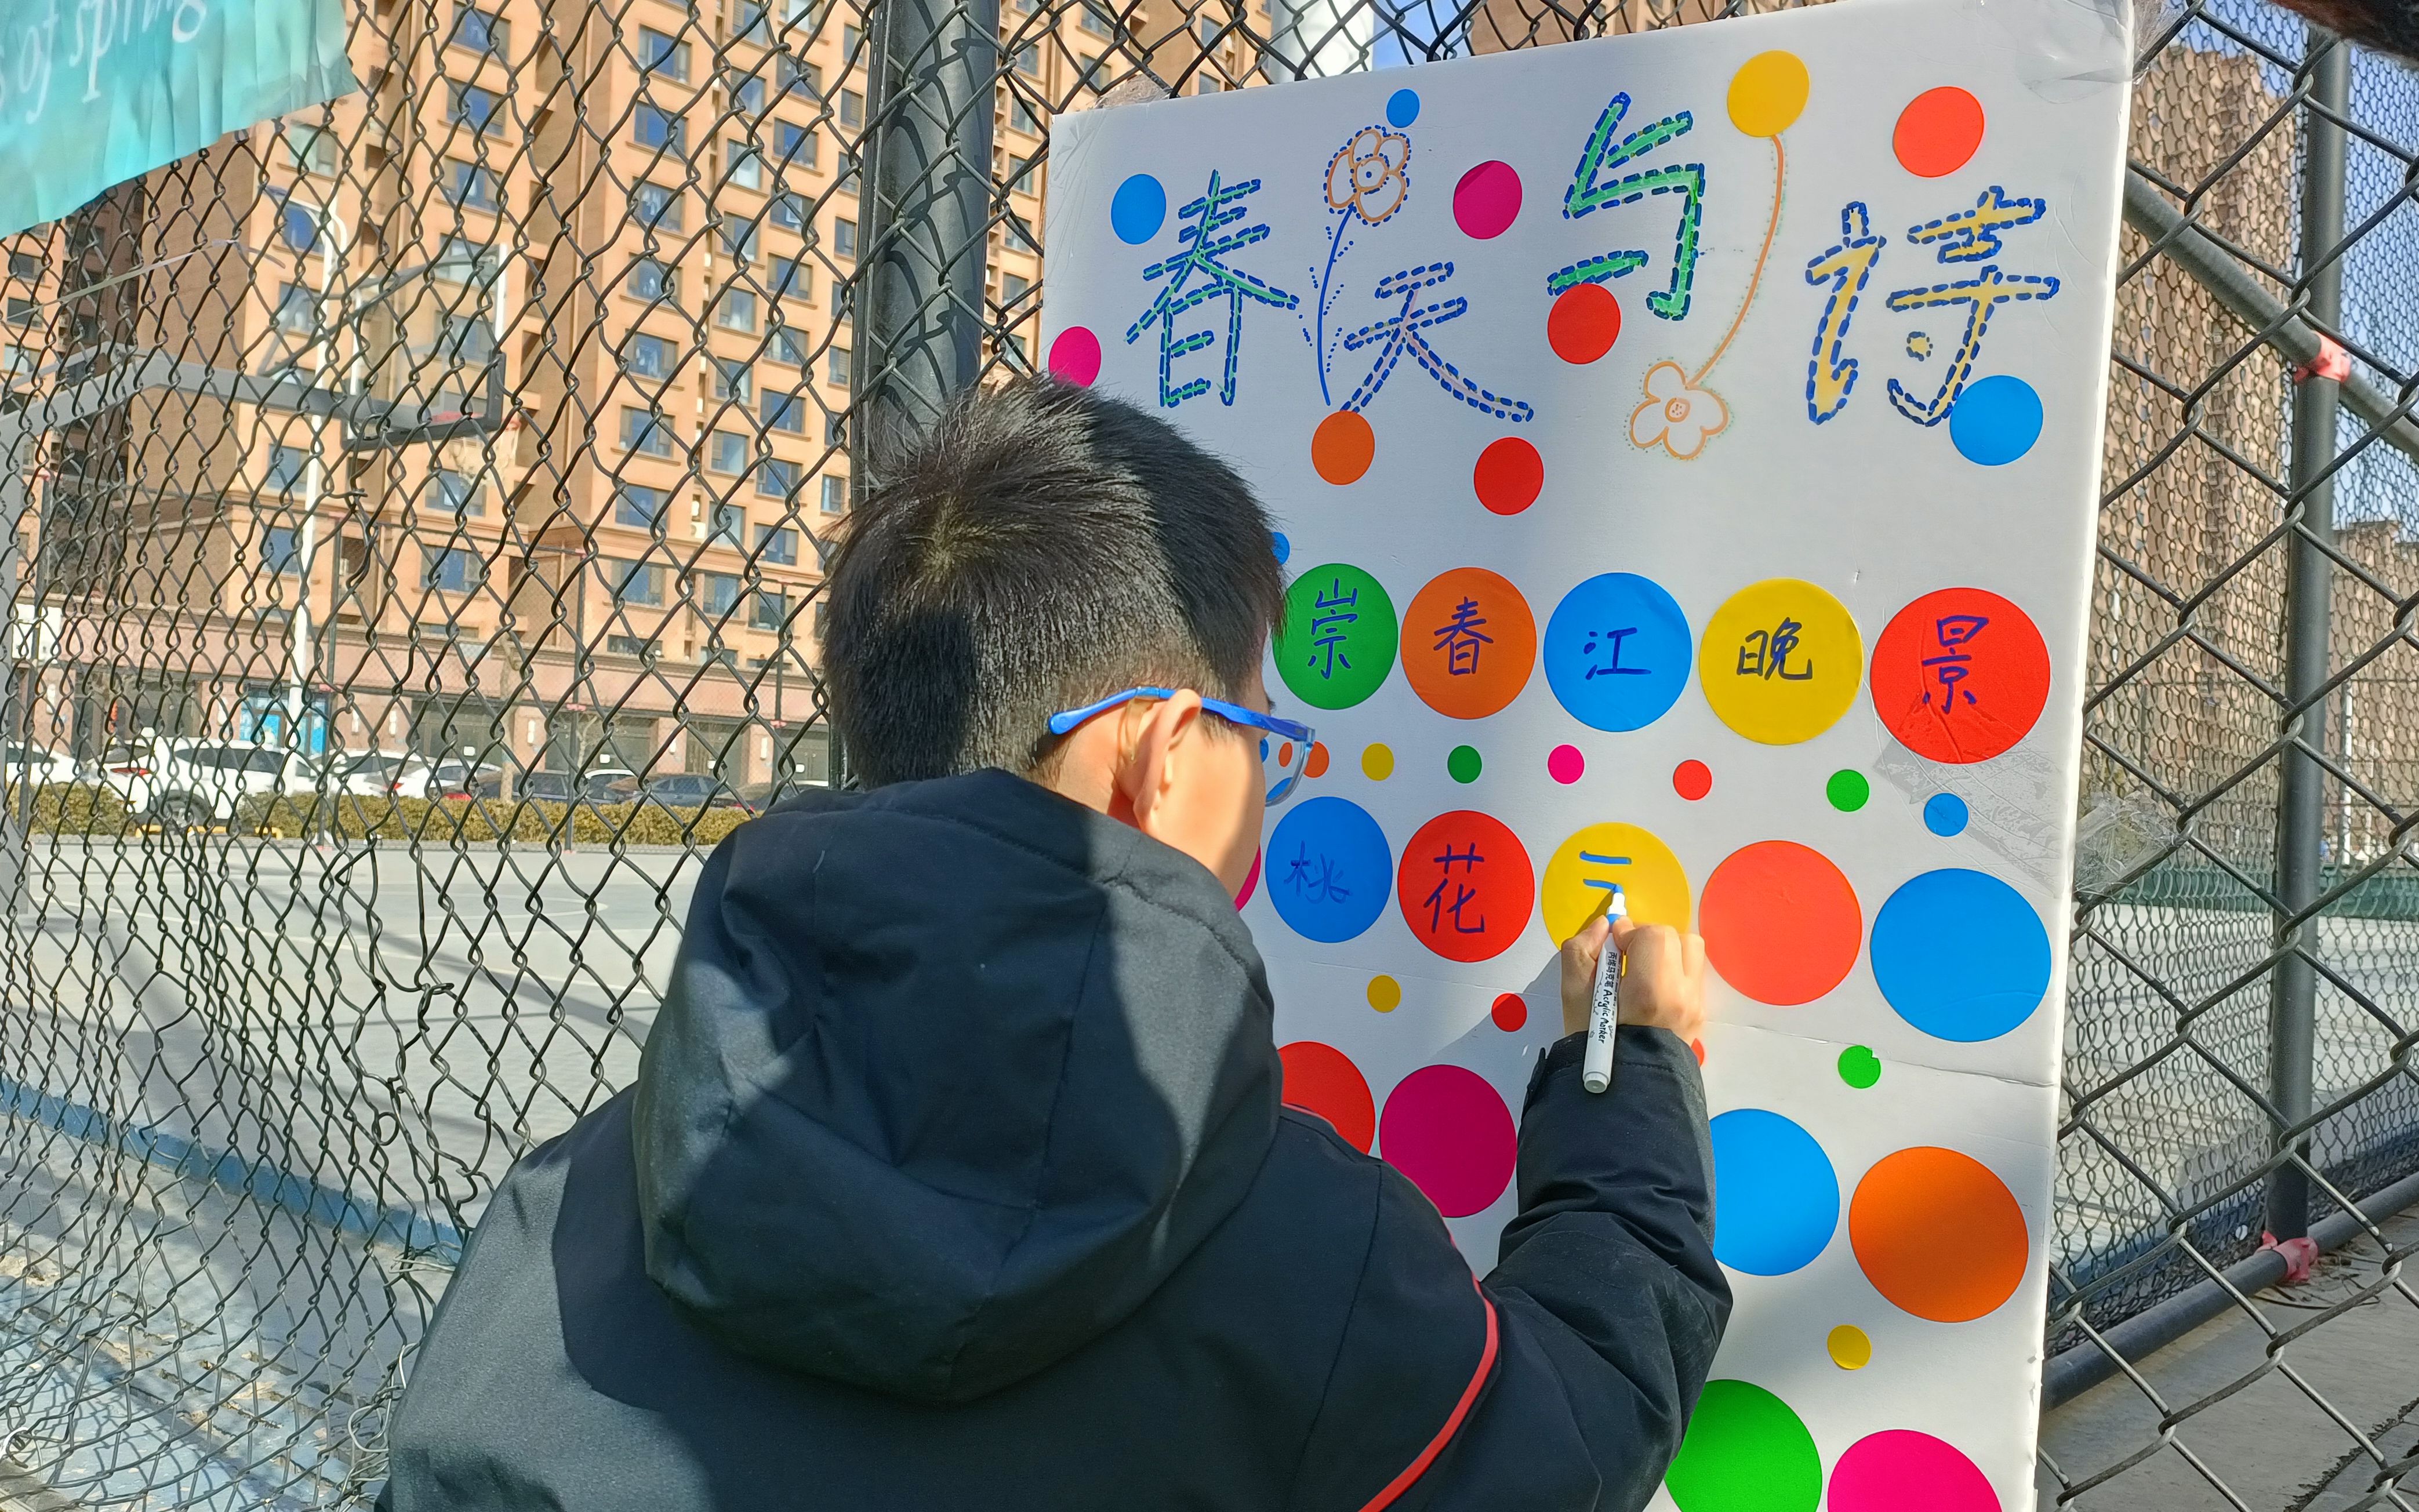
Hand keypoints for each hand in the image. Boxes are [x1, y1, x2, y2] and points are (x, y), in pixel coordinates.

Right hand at [1559, 913, 1707, 1042]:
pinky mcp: (1700, 1015)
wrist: (1623, 1089)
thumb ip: (1581, 951)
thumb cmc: (1593, 1044)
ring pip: (1692, 955)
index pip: (1654, 934)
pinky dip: (1674, 973)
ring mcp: (1696, 1006)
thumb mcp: (1572, 997)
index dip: (1629, 932)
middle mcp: (1683, 995)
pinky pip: (1693, 977)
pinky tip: (1653, 993)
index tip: (1612, 949)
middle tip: (1627, 958)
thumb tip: (1605, 926)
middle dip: (1650, 940)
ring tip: (1643, 974)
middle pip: (1679, 938)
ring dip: (1667, 954)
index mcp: (1651, 990)